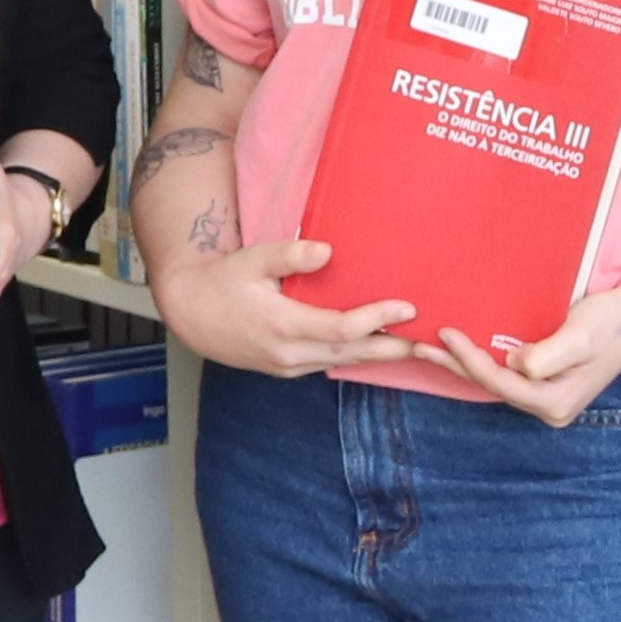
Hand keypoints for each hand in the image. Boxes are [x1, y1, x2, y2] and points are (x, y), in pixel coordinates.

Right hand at [151, 234, 414, 376]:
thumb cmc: (222, 282)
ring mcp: (288, 366)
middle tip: (430, 339)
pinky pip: (329, 364)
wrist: (191, 314)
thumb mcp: (252, 259)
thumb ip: (290, 254)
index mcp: (282, 325)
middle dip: (393, 347)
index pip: (341, 328)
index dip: (377, 319)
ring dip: (378, 355)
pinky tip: (377, 347)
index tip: (407, 307)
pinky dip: (356, 356)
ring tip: (414, 344)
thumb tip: (327, 251)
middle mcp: (288, 353)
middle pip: (352, 353)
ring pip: (343, 362)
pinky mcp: (286, 370)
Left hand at [428, 289, 620, 425]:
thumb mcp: (580, 335)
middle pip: (492, 387)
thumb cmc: (610, 323)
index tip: (446, 333)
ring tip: (430, 346)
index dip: (469, 360)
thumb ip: (547, 355)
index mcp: (555, 403)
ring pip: (495, 382)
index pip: (500, 383)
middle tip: (419, 344)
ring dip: (464, 364)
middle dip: (456, 365)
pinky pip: (505, 374)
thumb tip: (515, 363)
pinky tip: (461, 347)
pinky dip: (482, 360)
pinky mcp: (543, 384)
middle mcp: (547, 408)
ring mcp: (545, 399)